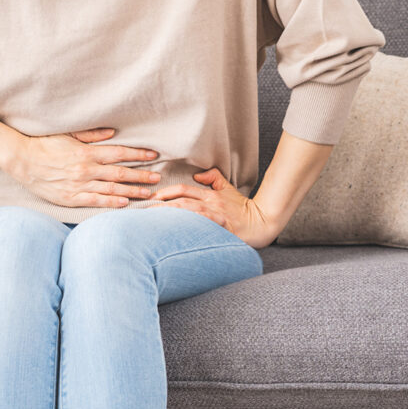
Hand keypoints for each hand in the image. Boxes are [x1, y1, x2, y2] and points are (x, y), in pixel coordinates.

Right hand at [8, 127, 162, 207]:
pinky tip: (125, 203)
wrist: (21, 160)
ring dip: (132, 191)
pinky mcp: (71, 197)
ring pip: (112, 189)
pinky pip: (96, 201)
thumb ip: (92, 134)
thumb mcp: (68, 134)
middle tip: (157, 178)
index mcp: (87, 152)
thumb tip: (114, 133)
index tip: (154, 156)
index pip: (120, 153)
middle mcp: (86, 169)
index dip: (139, 155)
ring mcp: (79, 185)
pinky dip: (111, 202)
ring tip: (148, 193)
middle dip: (141, 176)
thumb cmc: (44, 144)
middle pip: (121, 173)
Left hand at [147, 167, 278, 248]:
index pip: (184, 190)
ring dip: (169, 217)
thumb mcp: (228, 188)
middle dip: (162, 205)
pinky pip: (200, 229)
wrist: (261, 222)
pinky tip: (173, 233)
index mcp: (210, 195)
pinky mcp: (220, 230)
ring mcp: (215, 218)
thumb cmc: (243, 208)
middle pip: (181, 202)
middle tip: (145, 209)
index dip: (167, 192)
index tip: (153, 197)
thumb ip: (214, 177)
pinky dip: (186, 229)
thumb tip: (197, 175)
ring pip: (188, 214)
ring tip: (152, 221)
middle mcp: (210, 205)